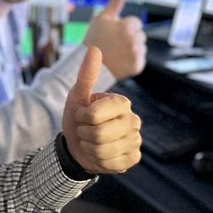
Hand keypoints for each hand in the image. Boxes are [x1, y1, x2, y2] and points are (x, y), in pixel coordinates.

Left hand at [62, 46, 141, 174]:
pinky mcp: (134, 158)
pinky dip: (100, 161)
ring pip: (104, 151)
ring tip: (91, 143)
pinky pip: (113, 164)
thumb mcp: (77, 97)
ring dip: (90, 149)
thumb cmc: (79, 118)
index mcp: (121, 102)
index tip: (81, 116)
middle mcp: (133, 120)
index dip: (81, 118)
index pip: (94, 114)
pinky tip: (101, 155)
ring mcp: (136, 140)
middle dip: (84, 135)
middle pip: (99, 134)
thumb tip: (94, 49)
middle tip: (85, 131)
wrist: (78, 145)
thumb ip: (86, 75)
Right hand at [82, 0, 145, 80]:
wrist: (89, 66)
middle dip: (131, 37)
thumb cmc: (94, 41)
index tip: (115, 34)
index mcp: (127, 26)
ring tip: (118, 53)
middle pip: (140, 34)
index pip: (136, 23)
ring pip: (141, 46)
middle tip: (115, 44)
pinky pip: (141, 59)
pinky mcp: (137, 65)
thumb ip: (115, 3)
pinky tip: (121, 60)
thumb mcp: (102, 19)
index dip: (125, 27)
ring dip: (133, 48)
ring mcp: (136, 53)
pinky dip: (133, 60)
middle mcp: (134, 39)